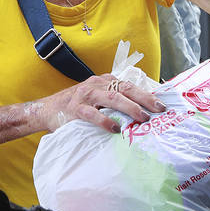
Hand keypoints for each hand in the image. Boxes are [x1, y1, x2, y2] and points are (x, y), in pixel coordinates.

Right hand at [39, 73, 165, 132]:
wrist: (47, 110)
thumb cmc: (78, 108)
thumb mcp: (97, 100)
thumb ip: (115, 102)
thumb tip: (142, 113)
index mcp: (104, 82)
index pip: (129, 85)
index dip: (146, 94)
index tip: (162, 105)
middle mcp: (96, 85)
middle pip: (124, 89)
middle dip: (144, 98)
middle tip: (158, 110)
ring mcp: (85, 95)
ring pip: (111, 97)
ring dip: (129, 107)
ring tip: (142, 118)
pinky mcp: (75, 109)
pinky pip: (92, 113)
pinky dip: (105, 120)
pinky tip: (115, 129)